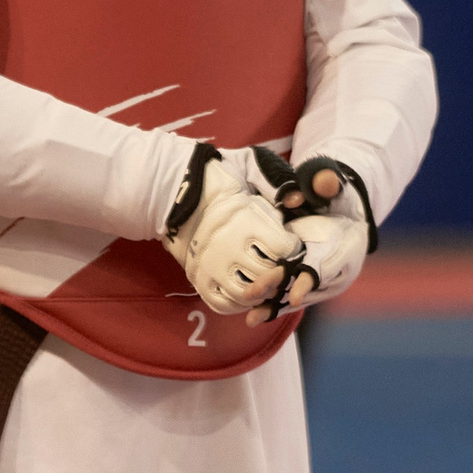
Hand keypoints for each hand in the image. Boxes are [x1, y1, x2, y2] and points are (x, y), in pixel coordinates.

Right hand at [163, 149, 301, 314]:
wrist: (176, 193)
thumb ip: (275, 182)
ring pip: (247, 295)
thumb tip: (297, 199)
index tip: (289, 242)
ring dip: (262, 291)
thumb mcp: (249, 168)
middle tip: (280, 265)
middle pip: (268, 276)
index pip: (283, 249)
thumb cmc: (220, 180)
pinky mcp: (199, 280)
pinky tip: (247, 291)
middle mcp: (227, 247)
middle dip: (281, 272)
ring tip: (265, 279)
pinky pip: (225, 304)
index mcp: (245, 220)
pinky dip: (240, 304)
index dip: (292, 247)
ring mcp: (211, 267)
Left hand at [242, 150, 374, 323]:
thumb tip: (316, 185)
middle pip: (306, 281)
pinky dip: (274, 305)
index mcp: (346, 247)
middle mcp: (334, 268)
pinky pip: (289, 295)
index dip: (310, 280)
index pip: (327, 266)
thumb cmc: (338, 196)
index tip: (294, 297)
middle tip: (255, 295)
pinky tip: (253, 316)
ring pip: (296, 293)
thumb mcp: (335, 185)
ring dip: (275, 305)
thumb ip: (327, 183)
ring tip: (251, 319)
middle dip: (281, 290)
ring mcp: (319, 277)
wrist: (346, 212)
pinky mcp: (305, 280)